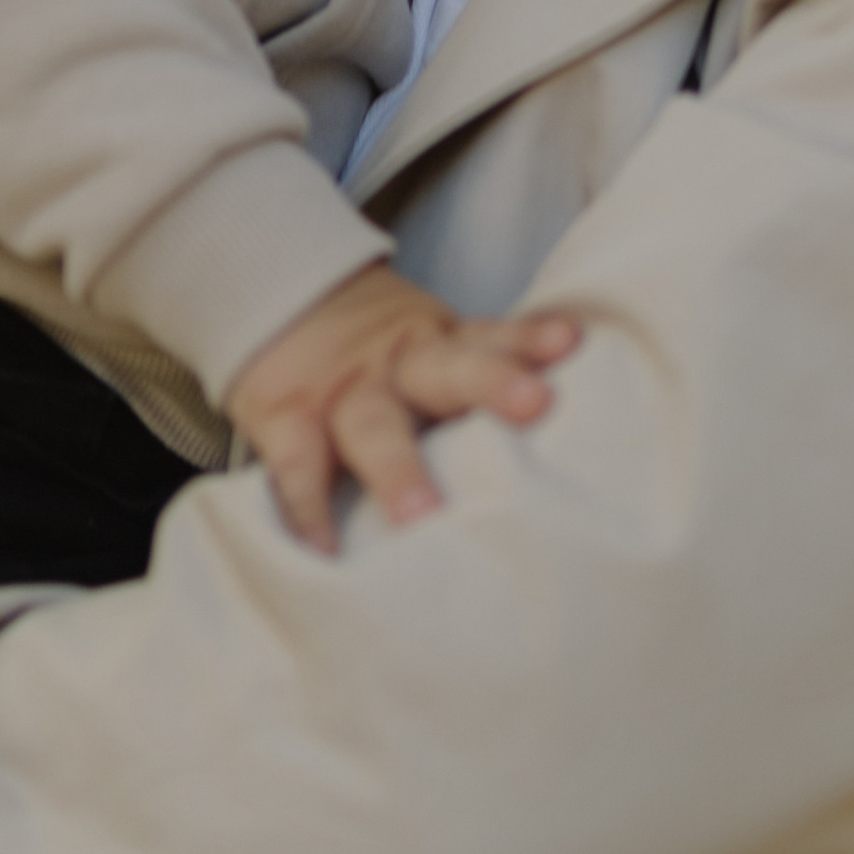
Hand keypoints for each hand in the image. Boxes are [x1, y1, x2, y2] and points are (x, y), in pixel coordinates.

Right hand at [226, 263, 579, 549]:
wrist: (276, 304)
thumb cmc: (382, 360)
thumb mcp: (431, 352)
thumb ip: (482, 387)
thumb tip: (577, 458)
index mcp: (443, 347)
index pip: (493, 337)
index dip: (530, 339)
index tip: (571, 340)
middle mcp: (400, 365)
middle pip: (449, 369)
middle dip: (491, 384)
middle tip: (534, 404)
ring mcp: (342, 393)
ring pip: (374, 423)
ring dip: (397, 468)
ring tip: (421, 514)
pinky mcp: (285, 420)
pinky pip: (297, 467)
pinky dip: (307, 509)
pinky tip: (323, 550)